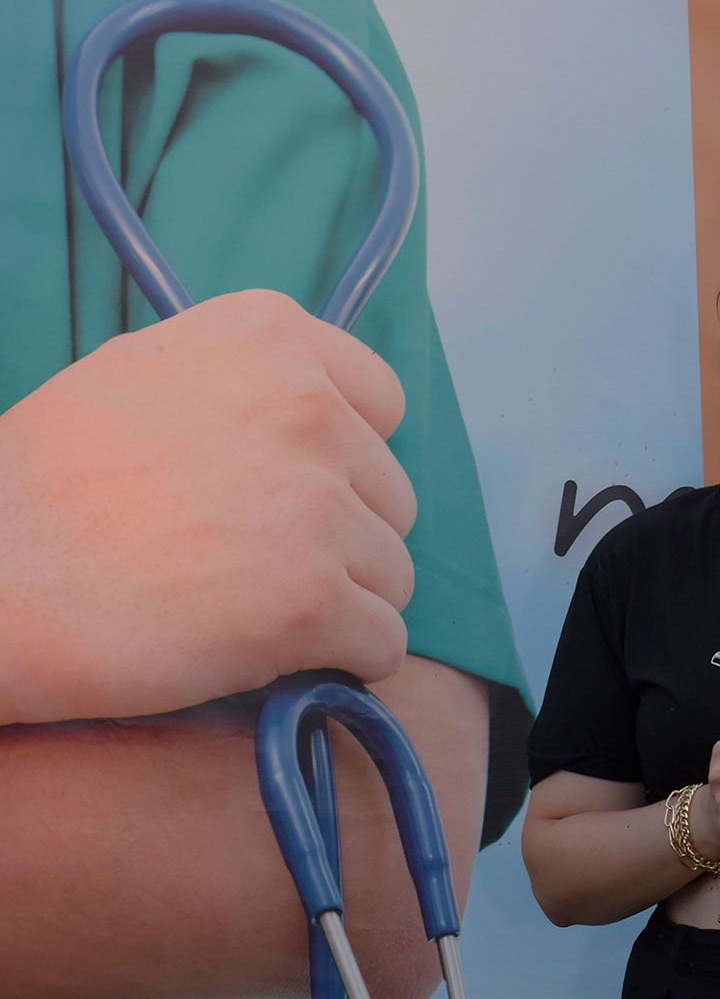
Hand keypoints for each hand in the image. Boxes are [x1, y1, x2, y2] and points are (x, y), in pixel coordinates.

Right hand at [0, 289, 416, 725]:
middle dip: (341, 537)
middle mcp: (310, 409)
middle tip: (253, 562)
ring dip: (341, 603)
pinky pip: (382, 644)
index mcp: (270, 336)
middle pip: (390, 496)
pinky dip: (342, 662)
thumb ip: (241, 386)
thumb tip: (318, 423)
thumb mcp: (143, 376)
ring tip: (251, 609)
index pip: (381, 403)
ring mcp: (320, 506)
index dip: (344, 460)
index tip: (290, 491)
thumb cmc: (48, 485)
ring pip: (392, 575)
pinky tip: (277, 656)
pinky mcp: (317, 600)